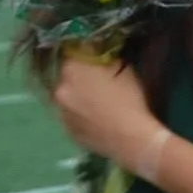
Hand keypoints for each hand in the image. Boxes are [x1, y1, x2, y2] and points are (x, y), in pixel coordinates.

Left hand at [50, 55, 164, 174]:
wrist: (132, 139)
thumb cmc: (130, 100)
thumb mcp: (123, 67)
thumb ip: (105, 56)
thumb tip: (99, 52)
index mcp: (72, 68)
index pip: (72, 52)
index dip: (84, 54)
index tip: (95, 57)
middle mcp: (60, 89)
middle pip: (66, 76)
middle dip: (79, 76)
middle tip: (96, 80)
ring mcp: (60, 113)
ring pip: (67, 97)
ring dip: (77, 96)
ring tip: (95, 102)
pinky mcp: (67, 131)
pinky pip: (70, 116)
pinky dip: (79, 114)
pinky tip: (95, 118)